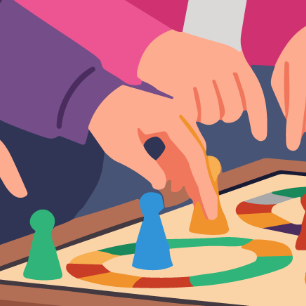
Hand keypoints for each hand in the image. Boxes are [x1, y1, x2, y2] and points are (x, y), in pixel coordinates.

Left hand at [88, 85, 217, 220]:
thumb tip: (164, 184)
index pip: (194, 156)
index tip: (209, 206)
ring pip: (190, 152)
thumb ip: (147, 167)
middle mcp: (179, 116)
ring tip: (189, 198)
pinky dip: (178, 165)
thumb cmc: (108, 120)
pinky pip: (179, 147)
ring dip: (188, 175)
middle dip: (200, 181)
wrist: (96, 97)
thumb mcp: (123, 149)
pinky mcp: (168, 123)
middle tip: (205, 208)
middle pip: (197, 154)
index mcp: (171, 119)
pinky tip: (174, 183)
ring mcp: (175, 119)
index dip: (203, 184)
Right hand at [137, 29, 268, 141]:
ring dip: (204, 117)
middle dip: (224, 117)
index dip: (259, 118)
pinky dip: (189, 115)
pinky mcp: (180, 83)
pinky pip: (191, 113)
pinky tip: (185, 105)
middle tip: (212, 110)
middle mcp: (219, 64)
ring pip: (212, 116)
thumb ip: (235, 81)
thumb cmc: (192, 58)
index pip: (254, 93)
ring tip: (196, 104)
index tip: (260, 137)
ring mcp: (200, 73)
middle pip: (233, 111)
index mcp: (233, 58)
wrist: (158, 45)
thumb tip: (246, 110)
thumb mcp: (218, 60)